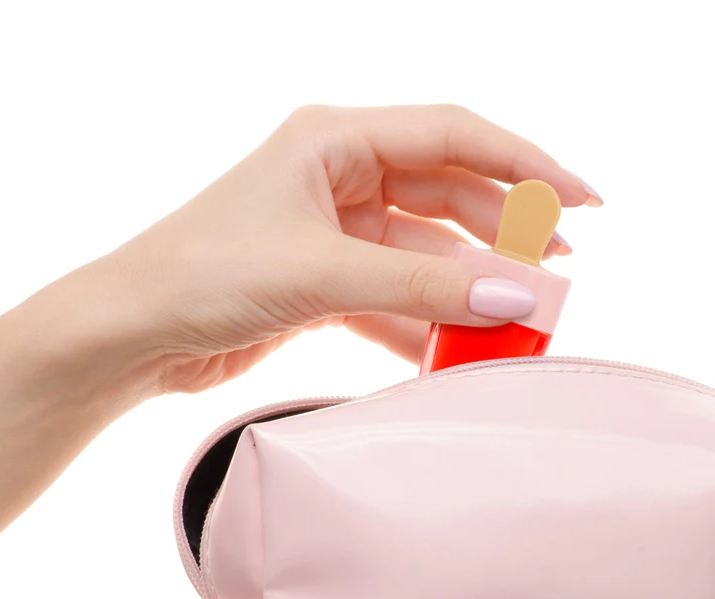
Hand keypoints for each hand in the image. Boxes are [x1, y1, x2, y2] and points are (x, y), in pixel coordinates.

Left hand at [72, 103, 601, 393]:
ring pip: (425, 252)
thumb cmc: (204, 274)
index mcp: (334, 139)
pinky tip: (455, 347)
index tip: (581, 201)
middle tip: (555, 271)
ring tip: (517, 315)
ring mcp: (332, 232)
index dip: (526, 165)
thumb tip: (514, 297)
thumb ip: (423, 285)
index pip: (455, 135)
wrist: (133, 334)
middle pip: (447, 194)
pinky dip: (425, 321)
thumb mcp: (324, 273)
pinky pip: (395, 295)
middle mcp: (338, 176)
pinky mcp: (323, 283)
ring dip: (467, 285)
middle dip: (503, 231)